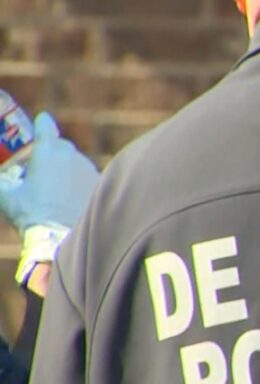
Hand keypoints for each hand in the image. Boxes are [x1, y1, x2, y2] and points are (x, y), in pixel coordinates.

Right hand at [0, 112, 98, 234]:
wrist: (65, 237)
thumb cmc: (33, 215)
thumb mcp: (7, 197)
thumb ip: (0, 183)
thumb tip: (1, 180)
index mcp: (47, 151)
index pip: (45, 126)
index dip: (42, 124)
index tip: (42, 121)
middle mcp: (71, 155)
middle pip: (61, 146)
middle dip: (51, 153)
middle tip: (40, 171)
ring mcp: (89, 170)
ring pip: (76, 163)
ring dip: (66, 170)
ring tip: (55, 191)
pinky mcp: (101, 186)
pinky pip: (88, 178)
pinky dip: (79, 184)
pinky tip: (72, 200)